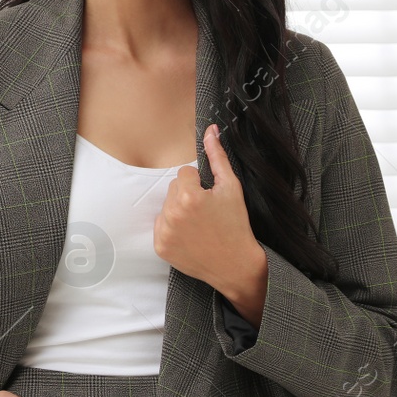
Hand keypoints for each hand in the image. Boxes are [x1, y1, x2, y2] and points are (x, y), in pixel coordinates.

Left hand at [153, 122, 268, 326]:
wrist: (236, 265)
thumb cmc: (236, 225)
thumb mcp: (231, 188)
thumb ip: (218, 157)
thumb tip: (211, 130)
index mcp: (189, 196)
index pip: (184, 173)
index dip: (200, 184)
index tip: (210, 198)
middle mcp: (172, 214)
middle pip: (173, 189)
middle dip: (188, 196)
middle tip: (206, 213)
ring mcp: (164, 232)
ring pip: (166, 206)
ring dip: (178, 211)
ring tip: (199, 225)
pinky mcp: (160, 247)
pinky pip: (160, 225)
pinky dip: (172, 229)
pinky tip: (190, 236)